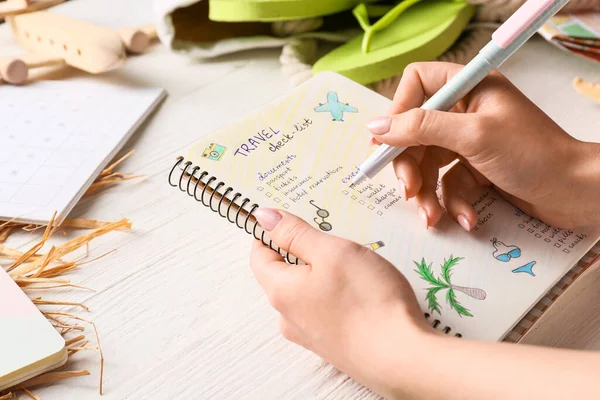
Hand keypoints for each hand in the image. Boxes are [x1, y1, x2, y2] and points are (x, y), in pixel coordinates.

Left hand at [249, 208, 436, 398]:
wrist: (403, 359)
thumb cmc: (368, 300)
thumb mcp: (331, 251)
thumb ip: (295, 233)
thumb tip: (263, 217)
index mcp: (280, 291)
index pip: (259, 255)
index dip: (271, 232)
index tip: (294, 217)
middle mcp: (288, 317)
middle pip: (283, 274)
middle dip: (302, 251)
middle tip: (333, 238)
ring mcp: (310, 335)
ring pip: (306, 292)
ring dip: (322, 274)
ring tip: (353, 264)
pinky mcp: (333, 346)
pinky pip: (324, 310)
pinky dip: (336, 295)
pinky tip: (361, 291)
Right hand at [367, 62, 599, 230]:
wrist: (576, 193)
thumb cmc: (533, 155)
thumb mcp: (473, 136)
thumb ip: (421, 127)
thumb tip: (376, 127)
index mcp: (469, 87)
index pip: (417, 85)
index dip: (398, 111)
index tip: (386, 142)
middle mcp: (466, 111)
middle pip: (416, 132)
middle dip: (410, 165)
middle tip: (408, 190)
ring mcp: (470, 141)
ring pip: (429, 163)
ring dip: (428, 193)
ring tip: (431, 217)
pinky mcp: (476, 169)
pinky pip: (449, 184)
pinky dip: (453, 203)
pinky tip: (467, 219)